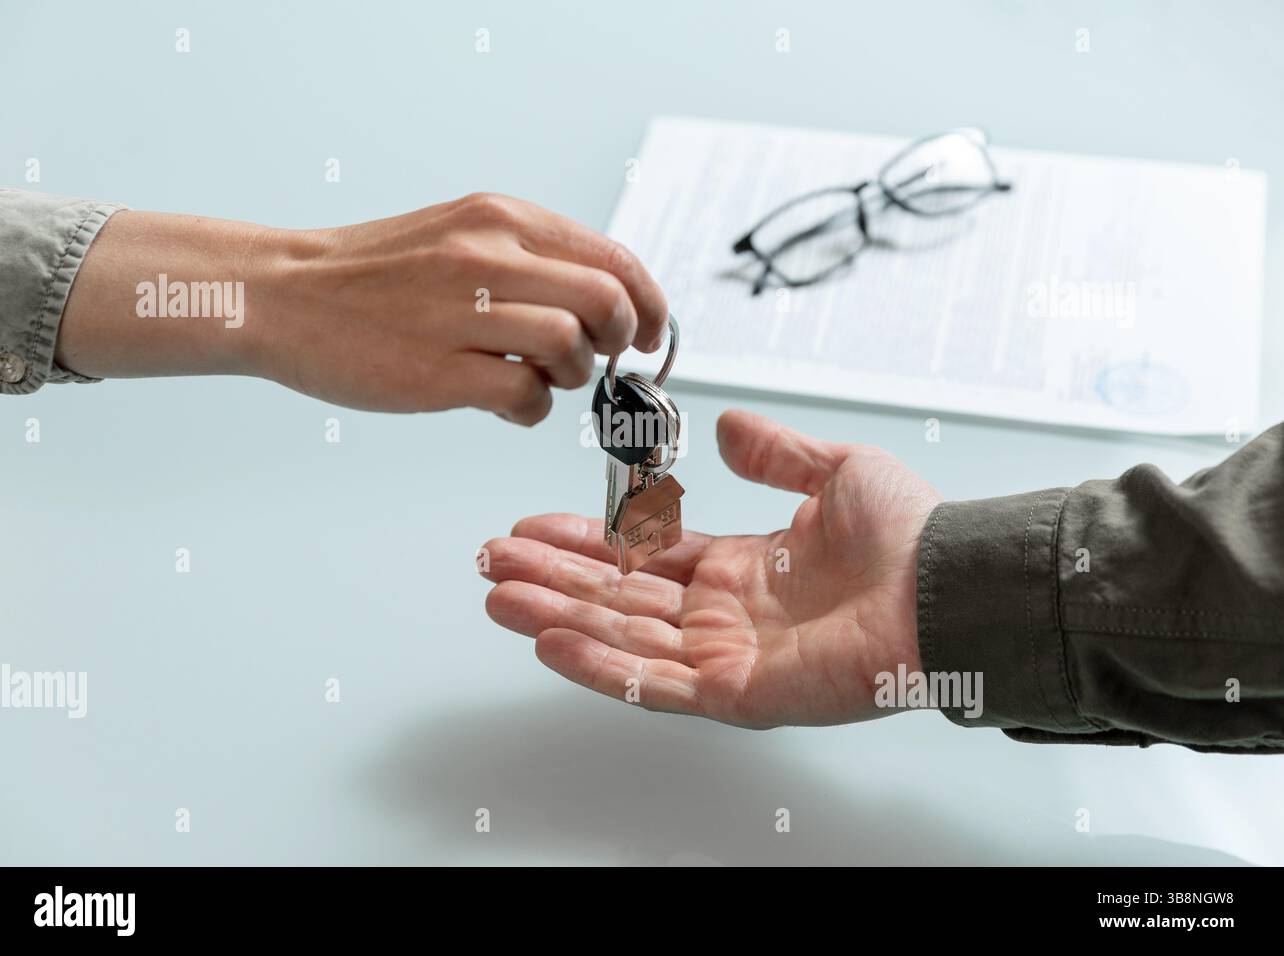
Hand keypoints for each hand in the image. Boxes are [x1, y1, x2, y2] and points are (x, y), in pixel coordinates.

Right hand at [58, 194, 667, 423]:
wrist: (283, 293)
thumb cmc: (374, 275)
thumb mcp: (461, 234)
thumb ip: (531, 258)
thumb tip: (605, 299)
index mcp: (502, 219)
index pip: (614, 258)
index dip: (649, 302)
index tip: (650, 332)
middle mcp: (488, 256)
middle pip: (608, 302)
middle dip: (620, 341)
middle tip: (600, 360)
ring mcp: (463, 315)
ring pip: (572, 349)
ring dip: (572, 377)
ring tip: (540, 379)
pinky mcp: (438, 372)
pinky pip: (525, 398)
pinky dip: (531, 409)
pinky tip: (505, 403)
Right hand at [480, 410, 941, 727]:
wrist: (948, 584)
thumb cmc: (909, 536)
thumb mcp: (836, 469)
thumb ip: (777, 452)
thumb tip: (731, 425)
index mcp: (743, 568)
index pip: (644, 556)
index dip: (588, 541)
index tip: (536, 525)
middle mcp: (725, 615)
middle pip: (618, 598)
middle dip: (552, 579)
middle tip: (494, 562)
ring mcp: (726, 656)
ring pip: (622, 638)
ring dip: (555, 616)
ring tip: (499, 595)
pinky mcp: (736, 692)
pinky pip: (653, 683)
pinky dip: (597, 665)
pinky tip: (548, 641)